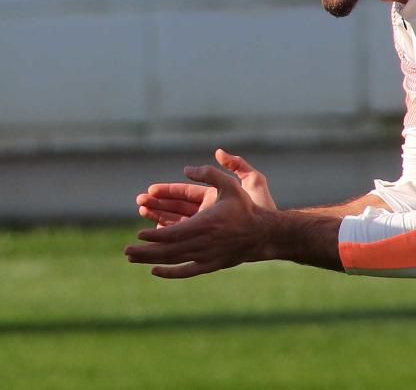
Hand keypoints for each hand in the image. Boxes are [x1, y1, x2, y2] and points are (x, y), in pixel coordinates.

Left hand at [125, 154, 277, 277]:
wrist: (263, 233)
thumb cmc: (245, 208)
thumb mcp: (231, 185)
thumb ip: (210, 174)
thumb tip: (187, 169)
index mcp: (206, 223)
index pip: (174, 232)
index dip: (155, 235)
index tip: (139, 234)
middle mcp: (204, 243)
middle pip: (169, 250)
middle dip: (145, 251)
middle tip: (126, 251)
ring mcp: (207, 256)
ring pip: (174, 261)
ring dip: (151, 260)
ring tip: (132, 258)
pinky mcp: (211, 265)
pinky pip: (186, 272)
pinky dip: (169, 273)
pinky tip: (155, 271)